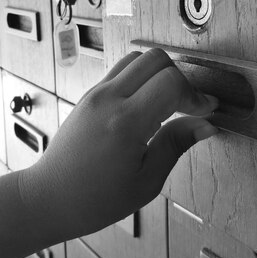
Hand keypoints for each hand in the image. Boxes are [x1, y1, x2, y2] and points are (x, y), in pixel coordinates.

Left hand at [19, 48, 218, 240]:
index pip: (171, 82)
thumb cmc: (95, 199)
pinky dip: (140, 78)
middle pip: (155, 59)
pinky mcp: (89, 95)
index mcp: (125, 122)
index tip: (205, 111)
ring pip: (137, 58)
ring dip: (158, 74)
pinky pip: (120, 71)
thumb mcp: (146, 181)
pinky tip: (145, 106)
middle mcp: (108, 99)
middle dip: (179, 78)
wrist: (50, 197)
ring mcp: (95, 94)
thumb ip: (176, 144)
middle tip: (187, 107)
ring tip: (166, 104)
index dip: (195, 95)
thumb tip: (206, 125)